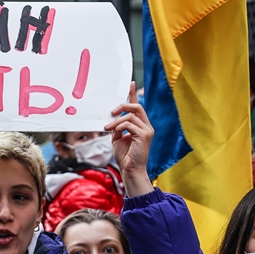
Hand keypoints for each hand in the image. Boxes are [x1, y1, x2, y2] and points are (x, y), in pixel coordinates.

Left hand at [105, 82, 153, 196]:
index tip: (130, 83)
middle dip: (122, 106)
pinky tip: (115, 133)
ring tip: (107, 128)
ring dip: (116, 121)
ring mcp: (147, 130)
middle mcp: (147, 126)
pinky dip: (119, 127)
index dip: (133, 94)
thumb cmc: (125, 157)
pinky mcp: (145, 135)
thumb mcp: (117, 139)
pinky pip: (129, 124)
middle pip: (136, 106)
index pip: (137, 106)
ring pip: (131, 115)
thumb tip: (112, 120)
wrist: (130, 170)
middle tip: (111, 113)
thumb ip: (116, 128)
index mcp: (141, 126)